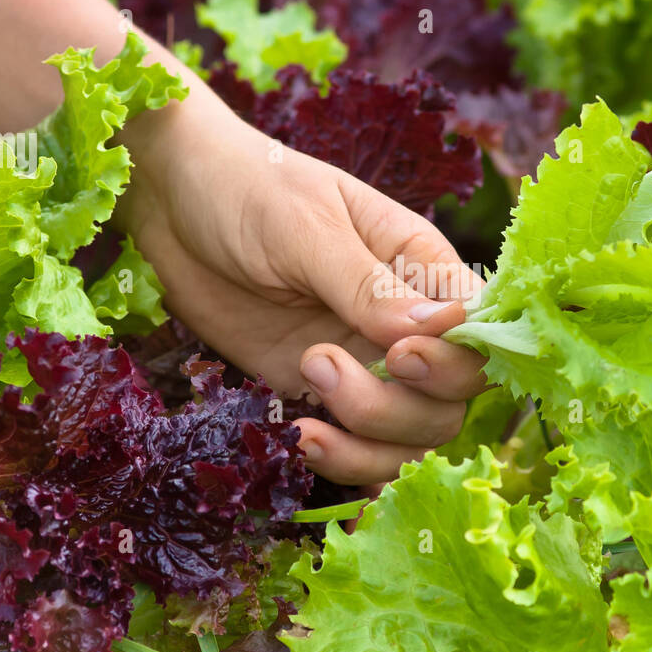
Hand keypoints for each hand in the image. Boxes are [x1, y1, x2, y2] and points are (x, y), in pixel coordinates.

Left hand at [116, 85, 488, 484]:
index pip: (479, 333)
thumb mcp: (307, 227)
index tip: (400, 355)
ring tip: (303, 388)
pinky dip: (342, 463)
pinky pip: (357, 451)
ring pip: (410, 438)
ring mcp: (364, 364)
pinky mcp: (317, 395)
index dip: (456, 361)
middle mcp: (404, 324)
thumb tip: (440, 326)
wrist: (172, 203)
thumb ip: (367, 284)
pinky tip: (299, 438)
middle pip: (451, 400)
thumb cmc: (249, 189)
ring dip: (368, 439)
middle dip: (400, 405)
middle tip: (323, 362)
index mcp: (422, 268)